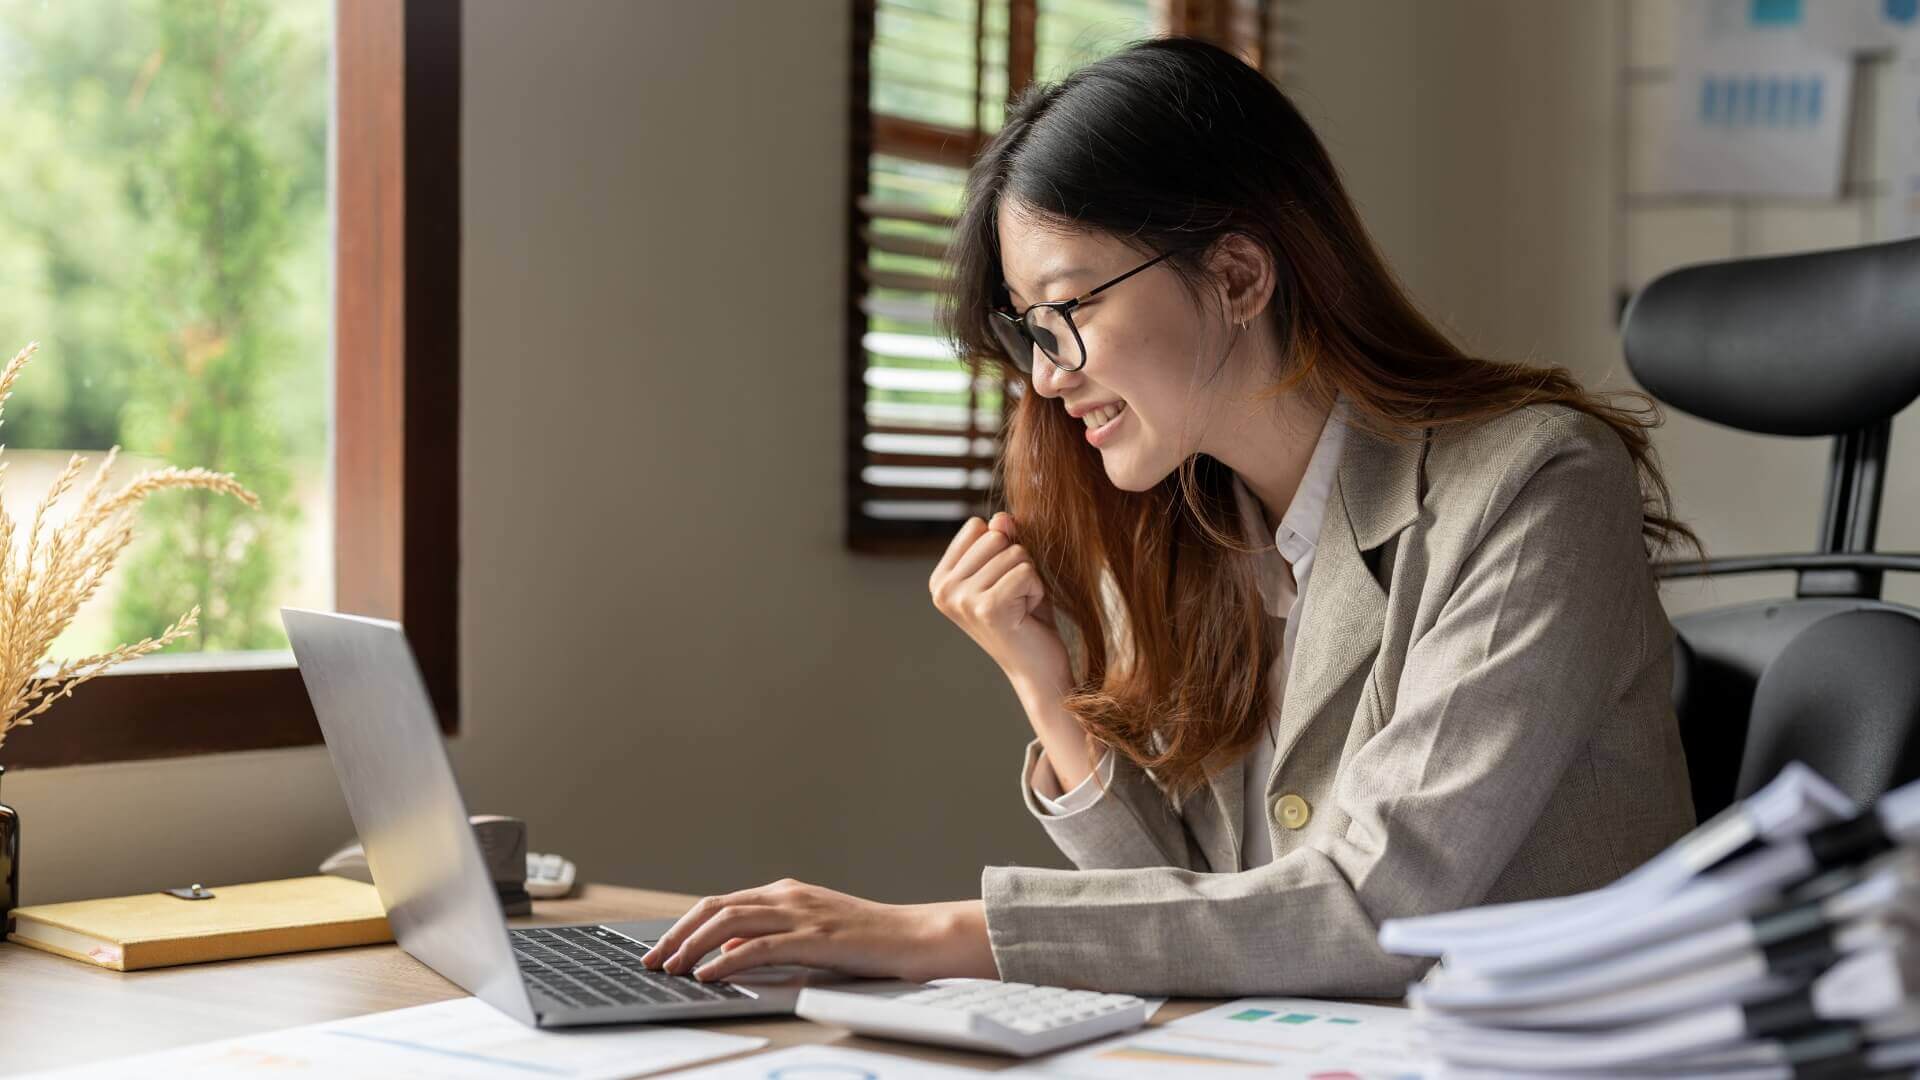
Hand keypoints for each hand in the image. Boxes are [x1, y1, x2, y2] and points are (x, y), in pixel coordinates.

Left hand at [637, 878, 996, 983]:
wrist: (916, 936)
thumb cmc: (869, 941)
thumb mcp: (812, 935)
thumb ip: (771, 940)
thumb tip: (726, 955)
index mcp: (785, 893)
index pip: (720, 904)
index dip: (684, 926)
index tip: (661, 950)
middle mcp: (787, 896)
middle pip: (715, 908)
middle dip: (676, 935)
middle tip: (652, 961)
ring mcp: (800, 913)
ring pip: (729, 922)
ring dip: (692, 946)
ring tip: (670, 969)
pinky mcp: (814, 937)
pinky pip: (759, 946)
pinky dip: (726, 960)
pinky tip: (708, 975)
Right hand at [930, 512, 1070, 696]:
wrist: (1037, 668)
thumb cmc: (1025, 617)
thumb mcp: (1011, 569)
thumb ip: (1003, 538)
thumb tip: (1002, 517)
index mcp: (940, 578)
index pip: (977, 527)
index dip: (1002, 549)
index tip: (1001, 584)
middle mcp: (943, 589)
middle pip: (995, 536)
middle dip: (1017, 563)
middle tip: (1014, 598)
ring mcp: (962, 599)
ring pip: (1015, 553)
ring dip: (1029, 579)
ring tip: (1020, 607)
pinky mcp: (987, 608)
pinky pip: (1026, 571)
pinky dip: (1036, 590)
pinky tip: (1026, 615)